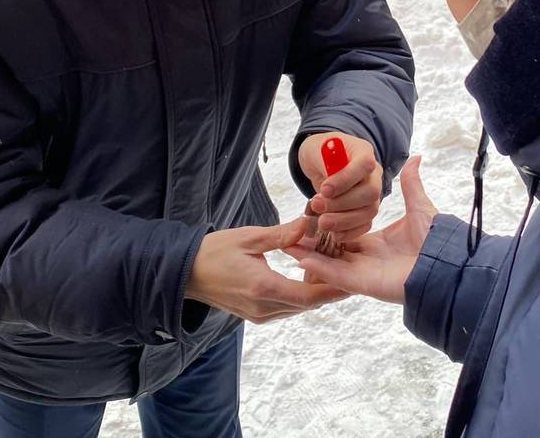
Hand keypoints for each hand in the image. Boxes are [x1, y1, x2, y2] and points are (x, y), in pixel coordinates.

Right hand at [186, 217, 347, 322]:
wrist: (186, 273)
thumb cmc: (215, 251)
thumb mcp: (249, 237)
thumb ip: (281, 235)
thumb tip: (308, 224)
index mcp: (264, 288)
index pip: (310, 295)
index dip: (334, 288)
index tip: (354, 278)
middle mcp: (264, 308)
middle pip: (308, 304)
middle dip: (330, 288)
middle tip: (348, 268)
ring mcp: (260, 315)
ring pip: (299, 307)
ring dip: (316, 291)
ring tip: (333, 269)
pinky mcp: (256, 315)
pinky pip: (287, 307)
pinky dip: (301, 295)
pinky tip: (308, 276)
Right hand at [285, 156, 437, 303]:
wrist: (447, 263)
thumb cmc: (436, 240)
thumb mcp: (419, 206)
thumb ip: (410, 185)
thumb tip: (415, 158)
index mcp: (379, 243)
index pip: (347, 234)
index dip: (331, 224)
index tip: (313, 214)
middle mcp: (369, 259)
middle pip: (334, 250)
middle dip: (313, 242)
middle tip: (293, 230)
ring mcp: (364, 273)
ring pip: (330, 263)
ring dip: (309, 254)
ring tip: (288, 243)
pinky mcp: (364, 283)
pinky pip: (336, 275)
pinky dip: (318, 267)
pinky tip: (300, 257)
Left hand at [297, 132, 381, 241]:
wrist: (321, 162)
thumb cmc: (319, 154)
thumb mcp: (316, 150)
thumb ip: (323, 164)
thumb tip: (327, 190)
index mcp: (363, 152)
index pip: (365, 164)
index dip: (346, 179)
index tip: (324, 190)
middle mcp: (373, 174)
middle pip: (371, 192)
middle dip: (342, 203)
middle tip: (317, 205)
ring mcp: (372, 194)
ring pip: (369, 212)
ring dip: (343, 221)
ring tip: (321, 222)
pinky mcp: (366, 211)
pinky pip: (365, 225)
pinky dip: (349, 232)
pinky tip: (333, 233)